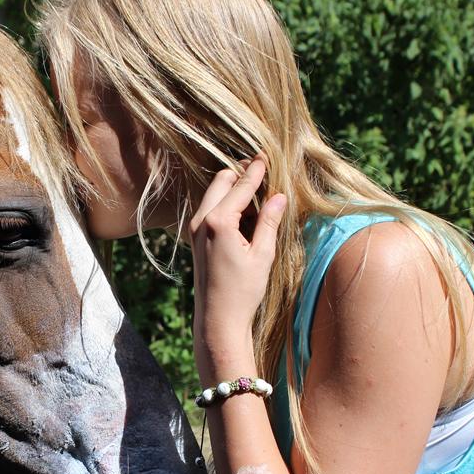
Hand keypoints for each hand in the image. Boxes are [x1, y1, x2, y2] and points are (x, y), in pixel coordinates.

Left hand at [189, 154, 286, 382]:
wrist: (217, 319)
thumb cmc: (242, 291)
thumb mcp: (262, 254)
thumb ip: (269, 221)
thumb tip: (279, 195)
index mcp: (218, 221)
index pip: (241, 185)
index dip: (256, 170)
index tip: (267, 154)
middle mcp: (201, 220)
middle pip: (222, 180)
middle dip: (241, 174)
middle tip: (264, 172)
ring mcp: (195, 229)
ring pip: (215, 193)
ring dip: (235, 190)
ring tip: (260, 198)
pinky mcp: (196, 238)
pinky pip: (211, 209)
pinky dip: (228, 204)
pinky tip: (247, 216)